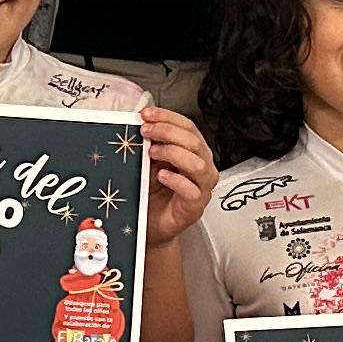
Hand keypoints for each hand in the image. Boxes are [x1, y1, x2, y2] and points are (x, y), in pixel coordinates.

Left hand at [140, 107, 216, 243]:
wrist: (152, 227)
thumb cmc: (153, 195)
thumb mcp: (150, 163)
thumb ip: (151, 146)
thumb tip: (140, 126)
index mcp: (194, 153)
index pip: (188, 127)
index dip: (168, 117)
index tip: (147, 114)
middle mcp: (202, 168)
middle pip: (193, 142)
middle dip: (167, 132)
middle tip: (146, 131)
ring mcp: (201, 188)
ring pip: (197, 164)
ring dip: (172, 153)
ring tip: (152, 152)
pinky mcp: (195, 207)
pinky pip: (192, 191)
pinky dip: (176, 180)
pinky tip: (162, 176)